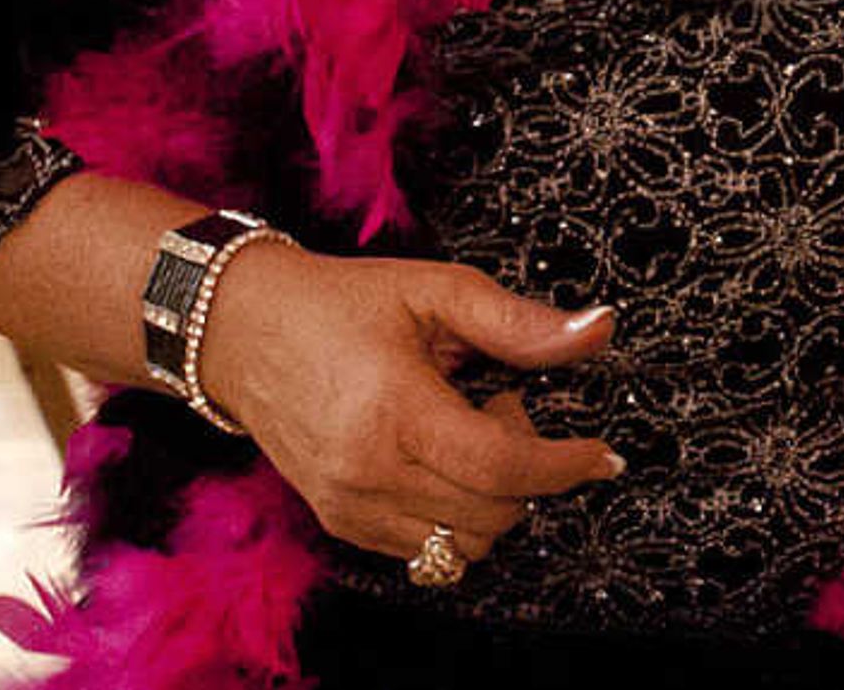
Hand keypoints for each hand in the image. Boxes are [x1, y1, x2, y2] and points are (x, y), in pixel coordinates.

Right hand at [200, 241, 622, 571]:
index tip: (601, 454)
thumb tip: (599, 330)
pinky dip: (456, 516)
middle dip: (527, 470)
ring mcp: (348, 505)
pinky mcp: (339, 521)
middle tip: (502, 405)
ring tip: (467, 430)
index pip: (502, 468)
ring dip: (491, 498)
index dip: (565, 466)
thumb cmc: (341, 305)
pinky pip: (426, 551)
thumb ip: (520, 321)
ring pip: (463, 545)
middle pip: (491, 514)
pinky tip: (439, 458)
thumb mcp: (437, 290)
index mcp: (394, 411)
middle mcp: (367, 472)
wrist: (242, 332)